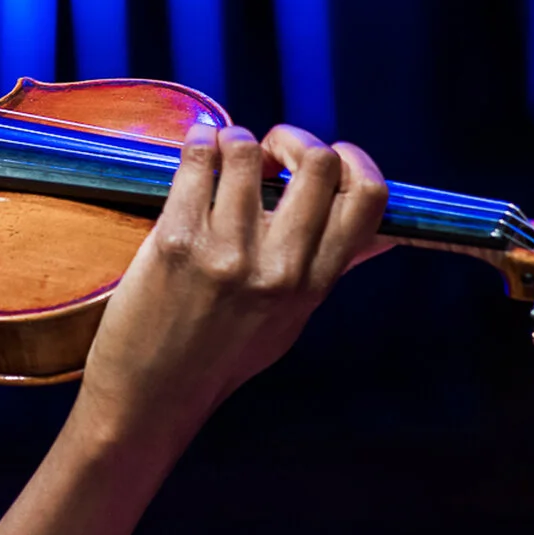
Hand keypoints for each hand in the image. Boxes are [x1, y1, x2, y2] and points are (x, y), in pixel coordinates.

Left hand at [79, 121, 389, 456]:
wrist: (151, 395)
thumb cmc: (220, 357)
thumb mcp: (290, 320)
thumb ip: (330, 271)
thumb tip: (382, 235)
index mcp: (314, 285)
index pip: (368, 198)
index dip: (355, 160)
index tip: (330, 157)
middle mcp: (278, 268)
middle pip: (318, 163)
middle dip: (293, 141)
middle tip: (268, 154)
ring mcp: (227, 252)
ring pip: (248, 150)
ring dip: (237, 139)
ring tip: (224, 155)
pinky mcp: (176, 240)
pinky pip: (197, 161)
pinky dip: (199, 141)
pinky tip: (196, 151)